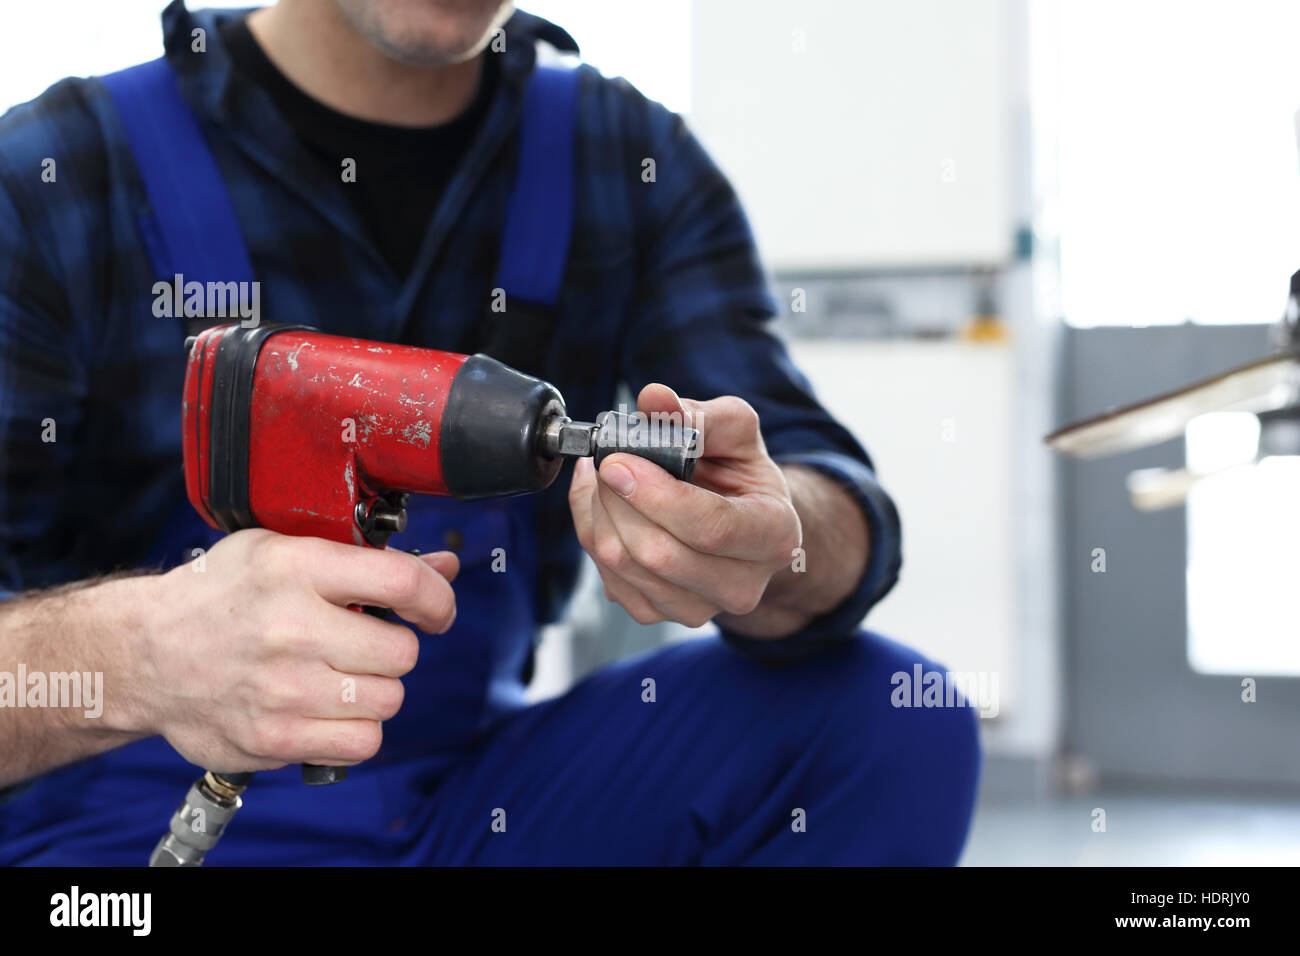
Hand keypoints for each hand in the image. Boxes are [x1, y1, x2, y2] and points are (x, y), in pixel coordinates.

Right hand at [132, 529, 457, 774]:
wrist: (141, 654)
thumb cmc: (220, 595)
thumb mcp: (285, 551)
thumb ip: (368, 560)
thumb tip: (446, 566)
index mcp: (295, 567)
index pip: (403, 582)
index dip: (436, 598)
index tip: (433, 610)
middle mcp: (290, 627)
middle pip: (402, 651)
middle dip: (392, 647)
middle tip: (362, 643)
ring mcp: (283, 688)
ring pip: (388, 699)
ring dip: (375, 689)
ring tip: (339, 675)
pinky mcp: (274, 737)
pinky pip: (362, 743)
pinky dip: (357, 730)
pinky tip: (330, 709)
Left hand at [569, 384, 801, 628]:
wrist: (739, 521)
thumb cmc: (739, 475)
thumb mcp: (734, 431)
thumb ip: (699, 414)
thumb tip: (655, 398)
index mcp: (774, 536)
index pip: (711, 527)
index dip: (657, 495)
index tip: (619, 462)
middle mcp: (741, 585)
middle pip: (659, 554)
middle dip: (618, 501)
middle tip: (606, 460)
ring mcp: (698, 608)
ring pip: (625, 568)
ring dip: (600, 513)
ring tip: (605, 475)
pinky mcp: (658, 614)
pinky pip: (607, 578)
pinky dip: (593, 532)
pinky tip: (603, 503)